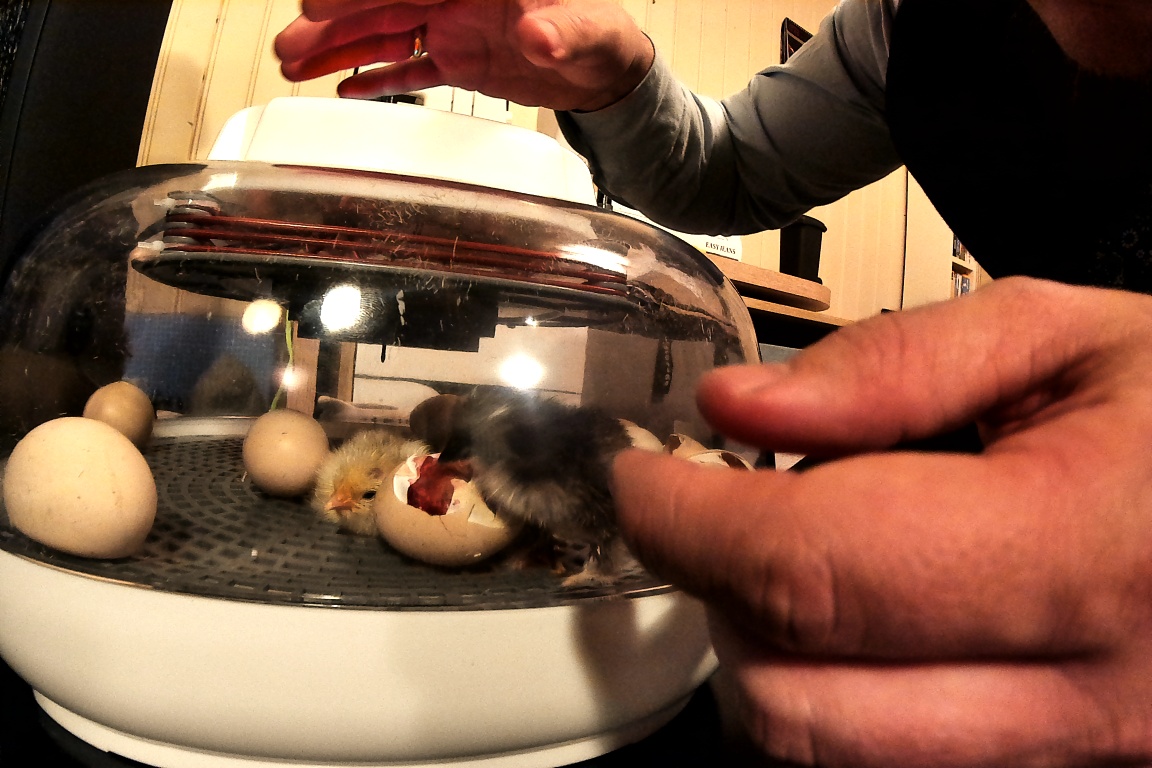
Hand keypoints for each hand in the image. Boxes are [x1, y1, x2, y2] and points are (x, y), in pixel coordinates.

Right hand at [274, 0, 654, 111]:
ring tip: (295, 65)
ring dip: (341, 52)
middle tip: (291, 41)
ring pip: (386, 38)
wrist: (608, 67)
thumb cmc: (599, 29)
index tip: (321, 6)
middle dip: (335, 25)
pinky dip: (380, 79)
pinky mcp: (459, 61)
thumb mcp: (584, 27)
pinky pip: (410, 69)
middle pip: (384, 7)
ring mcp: (454, 29)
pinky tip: (344, 85)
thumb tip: (540, 32)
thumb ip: (559, 30)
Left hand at [611, 276, 1151, 766]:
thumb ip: (893, 366)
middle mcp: (1084, 697)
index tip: (641, 481)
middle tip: (723, 514)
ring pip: (831, 758)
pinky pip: (893, 766)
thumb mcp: (1069, 336)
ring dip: (772, 655)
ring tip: (813, 552)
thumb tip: (739, 411)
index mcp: (1081, 552)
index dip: (686, 524)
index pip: (810, 569)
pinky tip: (873, 612)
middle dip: (719, 602)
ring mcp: (1079, 761)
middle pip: (797, 704)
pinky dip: (836, 692)